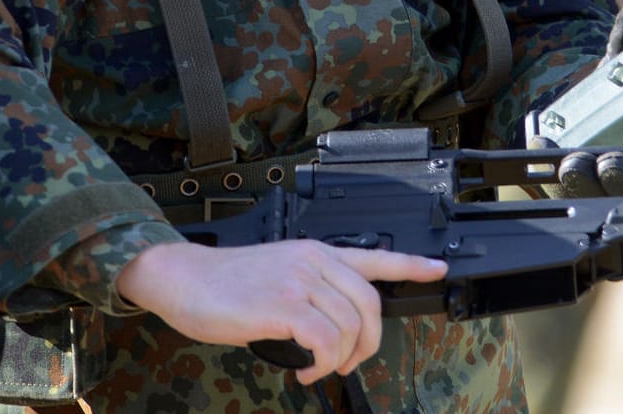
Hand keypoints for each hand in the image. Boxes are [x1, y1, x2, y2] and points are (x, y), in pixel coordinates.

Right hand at [116, 240, 445, 384]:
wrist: (184, 278)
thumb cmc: (225, 282)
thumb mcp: (278, 272)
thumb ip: (310, 287)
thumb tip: (333, 326)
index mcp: (316, 253)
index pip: (374, 257)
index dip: (411, 265)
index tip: (438, 269)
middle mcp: (314, 261)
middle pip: (370, 304)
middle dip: (370, 343)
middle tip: (349, 363)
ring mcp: (300, 280)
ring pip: (350, 327)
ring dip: (340, 360)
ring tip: (316, 369)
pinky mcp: (283, 305)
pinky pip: (325, 341)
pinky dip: (322, 364)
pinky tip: (304, 370)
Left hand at [530, 0, 622, 197]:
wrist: (581, 116)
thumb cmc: (613, 94)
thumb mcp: (618, 65)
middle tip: (607, 160)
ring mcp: (614, 189)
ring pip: (608, 198)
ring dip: (590, 184)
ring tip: (574, 162)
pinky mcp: (580, 195)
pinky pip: (569, 194)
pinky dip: (550, 170)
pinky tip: (539, 148)